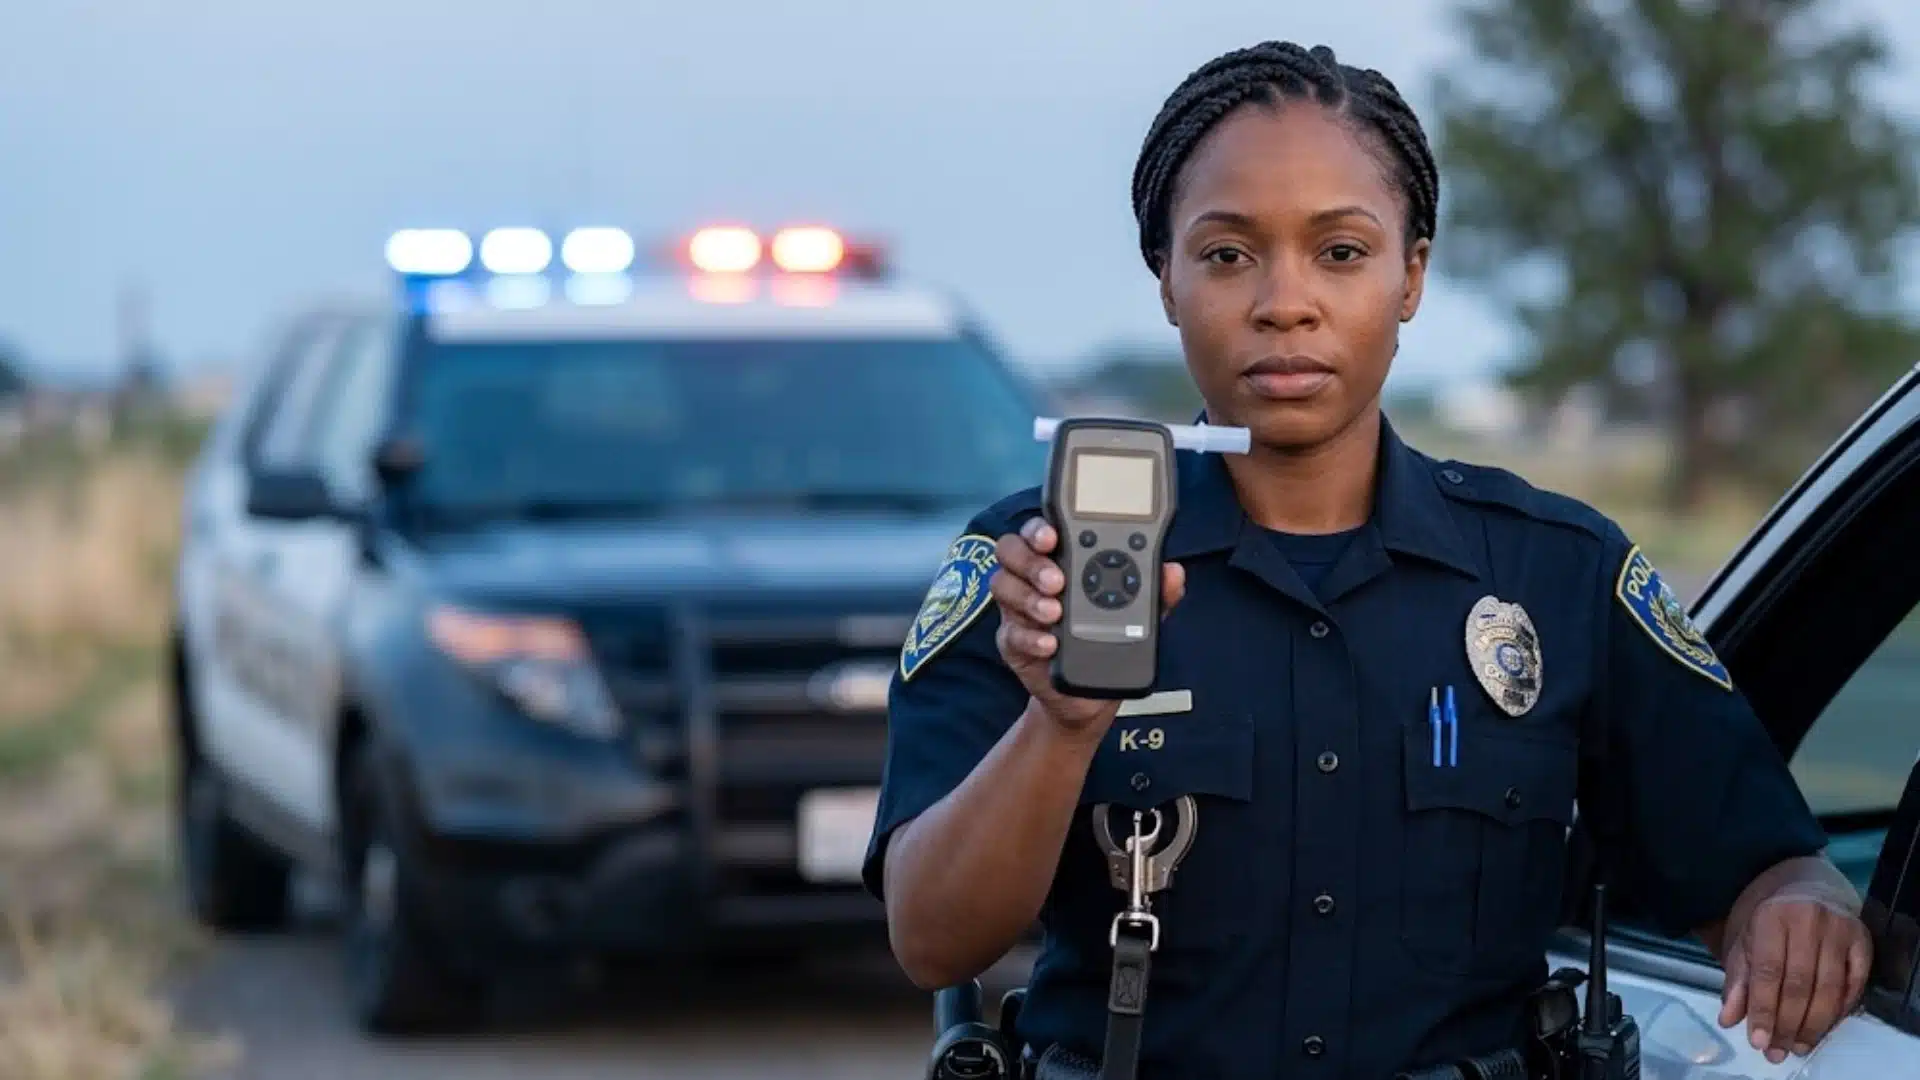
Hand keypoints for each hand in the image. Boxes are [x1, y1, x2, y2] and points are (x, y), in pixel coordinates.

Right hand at [991, 516, 1185, 735]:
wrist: (1090, 696)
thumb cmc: (1108, 639)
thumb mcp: (1139, 616)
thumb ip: (1155, 592)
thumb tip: (1174, 573)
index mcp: (1061, 558)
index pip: (1042, 530)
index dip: (1040, 528)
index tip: (1053, 536)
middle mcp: (1033, 577)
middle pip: (1010, 550)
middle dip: (1031, 561)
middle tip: (1057, 581)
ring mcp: (1019, 608)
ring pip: (1002, 586)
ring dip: (1029, 598)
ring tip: (1055, 614)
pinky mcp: (1012, 641)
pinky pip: (1009, 633)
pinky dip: (1030, 637)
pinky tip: (1050, 644)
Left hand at [1718, 889, 1871, 1062]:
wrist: (1808, 889)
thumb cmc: (1771, 921)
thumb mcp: (1745, 942)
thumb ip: (1737, 980)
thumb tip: (1728, 1019)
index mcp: (1772, 916)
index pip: (1767, 971)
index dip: (1763, 1009)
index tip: (1758, 1040)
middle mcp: (1809, 919)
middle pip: (1799, 984)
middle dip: (1787, 1023)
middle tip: (1778, 1050)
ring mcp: (1840, 929)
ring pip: (1829, 989)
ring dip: (1813, 1024)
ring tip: (1798, 1045)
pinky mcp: (1864, 940)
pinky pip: (1854, 984)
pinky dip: (1840, 1011)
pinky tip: (1824, 1027)